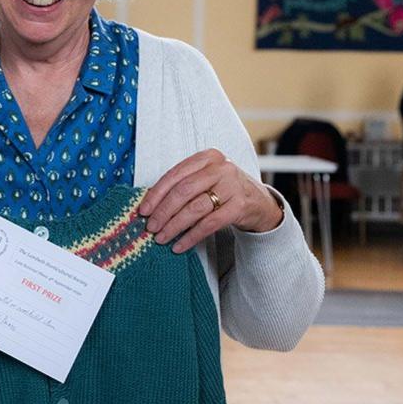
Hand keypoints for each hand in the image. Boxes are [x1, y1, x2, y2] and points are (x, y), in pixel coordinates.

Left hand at [138, 148, 283, 253]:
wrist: (259, 202)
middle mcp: (220, 168)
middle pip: (183, 191)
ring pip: (195, 208)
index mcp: (206, 158)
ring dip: (174, 226)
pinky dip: (191, 237)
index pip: (174, 175)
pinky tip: (180, 245)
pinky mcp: (240, 206)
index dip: (156, 194)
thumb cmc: (224, 190)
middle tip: (151, 227)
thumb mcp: (205, 180)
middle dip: (163, 211)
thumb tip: (150, 206)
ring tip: (161, 238)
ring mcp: (232, 186)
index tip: (143, 210)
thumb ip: (182, 187)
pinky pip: (209, 224)